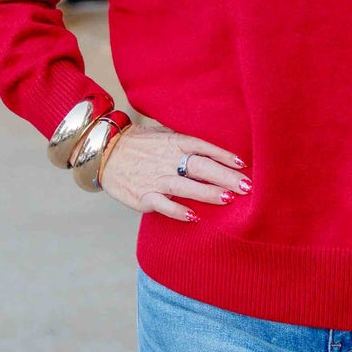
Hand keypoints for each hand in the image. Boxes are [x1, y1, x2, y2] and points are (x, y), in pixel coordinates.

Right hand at [98, 122, 248, 221]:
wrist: (105, 153)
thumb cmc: (141, 145)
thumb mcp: (164, 135)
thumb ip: (187, 143)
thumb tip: (217, 152)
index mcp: (175, 142)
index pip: (204, 147)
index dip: (224, 155)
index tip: (243, 164)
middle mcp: (168, 160)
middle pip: (201, 167)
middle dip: (225, 176)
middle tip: (247, 186)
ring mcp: (156, 179)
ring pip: (186, 186)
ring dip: (208, 192)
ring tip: (228, 199)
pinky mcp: (144, 196)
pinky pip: (163, 204)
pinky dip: (178, 210)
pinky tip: (194, 216)